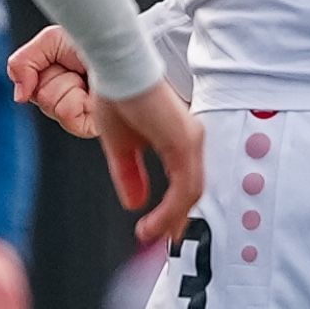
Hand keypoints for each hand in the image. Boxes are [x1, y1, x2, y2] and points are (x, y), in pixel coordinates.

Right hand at [7, 22, 102, 137]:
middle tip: (74, 67)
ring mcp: (76, 114)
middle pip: (38, 96)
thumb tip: (19, 97)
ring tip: (86, 78)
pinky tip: (90, 91)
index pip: (27, 84)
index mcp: (53, 80)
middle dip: (54, 76)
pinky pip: (66, 115)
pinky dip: (75, 100)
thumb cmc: (96, 41)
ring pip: (50, 105)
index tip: (58, 56)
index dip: (37, 67)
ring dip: (67, 85)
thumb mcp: (50, 41)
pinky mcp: (89, 126)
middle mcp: (63, 99)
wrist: (124, 46)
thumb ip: (21, 64)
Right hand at [16, 30, 208, 254]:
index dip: (175, 210)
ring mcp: (191, 142)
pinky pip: (184, 187)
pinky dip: (170, 209)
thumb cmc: (117, 95)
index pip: (185, 183)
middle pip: (192, 192)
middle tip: (164, 240)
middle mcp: (192, 142)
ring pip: (190, 193)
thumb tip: (133, 203)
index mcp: (180, 141)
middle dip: (177, 220)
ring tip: (150, 234)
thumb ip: (129, 175)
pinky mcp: (184, 143)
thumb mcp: (120, 146)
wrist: (117, 68)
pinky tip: (153, 222)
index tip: (163, 231)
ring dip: (171, 219)